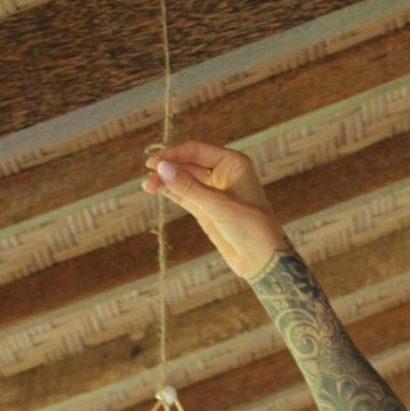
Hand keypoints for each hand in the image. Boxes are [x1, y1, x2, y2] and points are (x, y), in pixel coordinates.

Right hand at [143, 141, 287, 280]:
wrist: (262, 260)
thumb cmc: (250, 228)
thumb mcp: (218, 205)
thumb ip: (188, 186)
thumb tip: (161, 167)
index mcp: (232, 163)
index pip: (196, 150)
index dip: (174, 154)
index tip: (154, 162)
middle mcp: (223, 173)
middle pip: (188, 163)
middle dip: (168, 168)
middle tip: (148, 175)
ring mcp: (213, 191)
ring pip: (184, 180)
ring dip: (166, 181)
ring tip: (147, 186)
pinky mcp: (207, 209)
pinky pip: (185, 195)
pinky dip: (171, 192)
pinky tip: (156, 189)